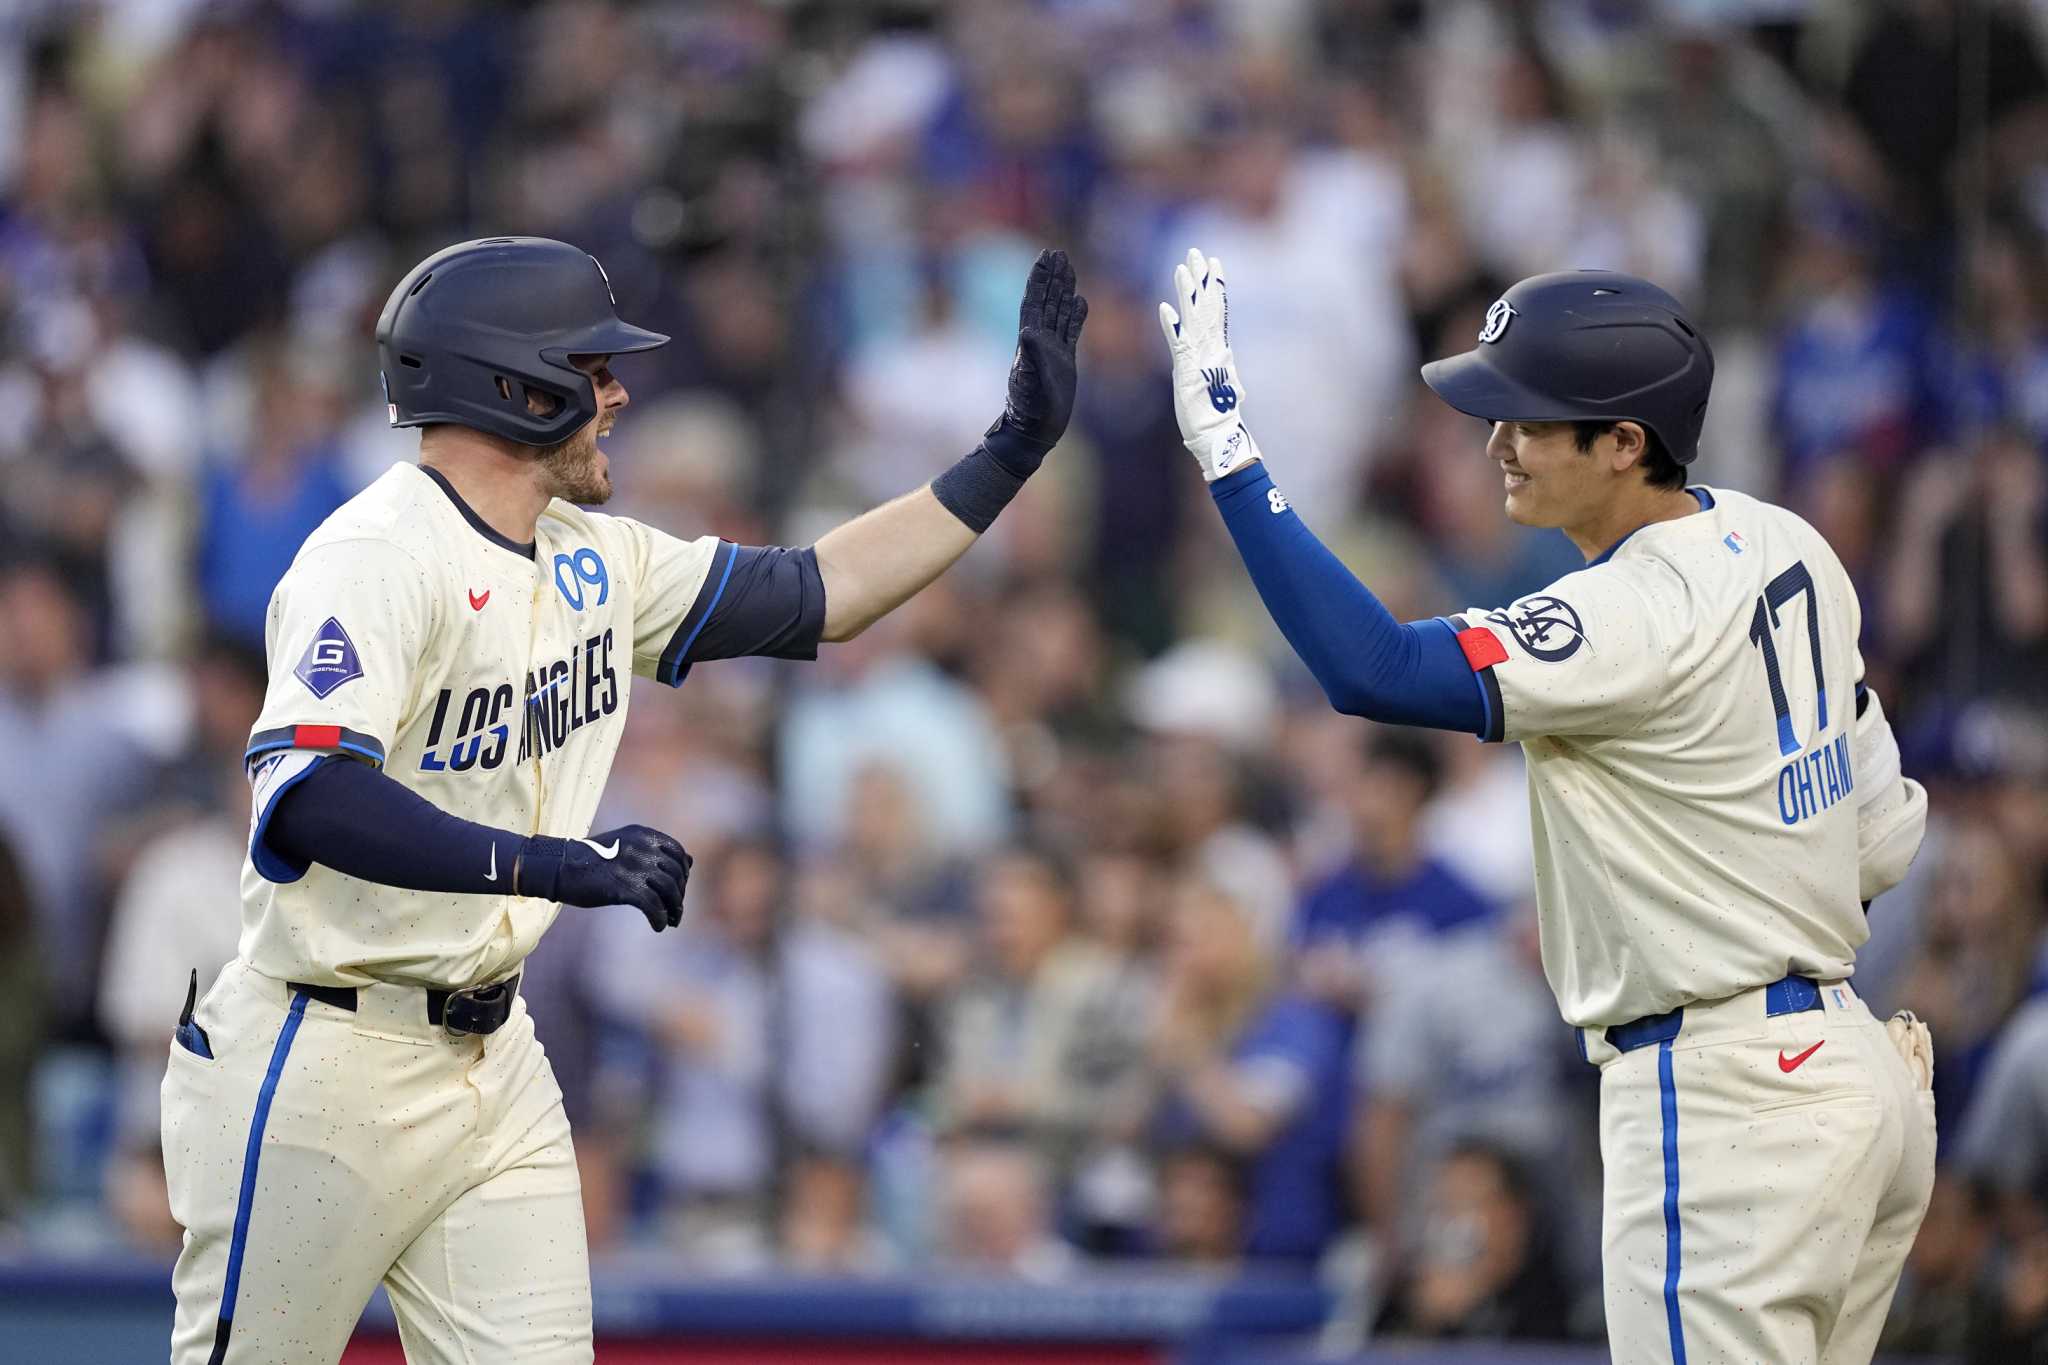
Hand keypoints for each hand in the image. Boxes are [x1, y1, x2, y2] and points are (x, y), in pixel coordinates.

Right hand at [519, 825, 692, 931]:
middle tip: (676, 911)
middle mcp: (643, 847)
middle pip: (676, 874)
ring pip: (669, 890)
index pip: (678, 853)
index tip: (678, 888)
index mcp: (643, 835)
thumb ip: (653, 851)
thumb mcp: (625, 845)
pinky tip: (657, 926)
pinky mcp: (625, 887)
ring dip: (674, 909)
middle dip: (679, 894)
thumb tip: (690, 862)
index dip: (683, 873)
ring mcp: (635, 866)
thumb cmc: (591, 859)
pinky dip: (659, 918)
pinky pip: (653, 906)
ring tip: (671, 921)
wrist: (560, 867)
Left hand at [994, 247, 1088, 457]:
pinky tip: (1081, 301)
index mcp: (1030, 341)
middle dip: (1051, 277)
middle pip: (1047, 301)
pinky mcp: (1064, 361)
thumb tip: (1028, 331)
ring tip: (1068, 269)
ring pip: (1059, 312)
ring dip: (1063, 290)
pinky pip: (1072, 332)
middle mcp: (1041, 341)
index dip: (1038, 279)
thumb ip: (1030, 357)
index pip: (1034, 302)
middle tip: (1056, 253)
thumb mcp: (1030, 383)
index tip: (1044, 257)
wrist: (1034, 430)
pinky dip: (1076, 316)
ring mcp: (1053, 350)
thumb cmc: (1030, 410)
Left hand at [1158, 246, 1260, 480]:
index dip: (1215, 287)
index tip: (1214, 263)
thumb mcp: (1218, 385)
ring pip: (1194, 318)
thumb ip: (1221, 371)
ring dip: (1187, 292)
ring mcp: (1200, 358)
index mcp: (1217, 350)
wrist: (1217, 436)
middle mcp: (1211, 349)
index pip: (1216, 311)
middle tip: (1197, 253)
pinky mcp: (1188, 371)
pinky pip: (1178, 343)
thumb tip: (1231, 367)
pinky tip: (1164, 308)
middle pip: (1207, 307)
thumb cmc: (1215, 415)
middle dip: (1202, 279)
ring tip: (1182, 268)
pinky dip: (1171, 325)